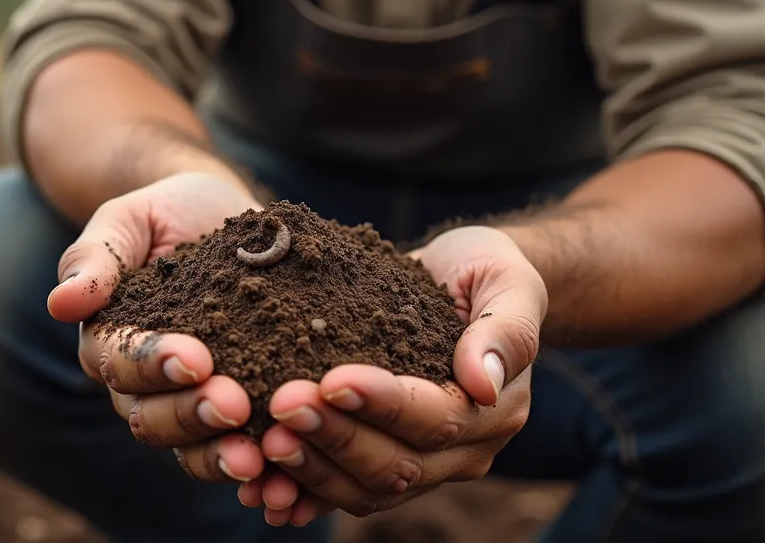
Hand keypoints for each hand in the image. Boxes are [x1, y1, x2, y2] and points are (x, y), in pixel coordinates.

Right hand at [47, 171, 270, 482]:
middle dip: (191, 414)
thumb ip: (97, 256)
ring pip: (188, 447)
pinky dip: (256, 468)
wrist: (224, 221)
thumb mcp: (131, 218)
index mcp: (108, 339)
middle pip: (150, 417)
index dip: (153, 364)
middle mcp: (139, 384)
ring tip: (257, 454)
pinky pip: (233, 452)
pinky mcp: (232, 416)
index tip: (195, 358)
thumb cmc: (169, 214)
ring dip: (219, 454)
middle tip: (235, 405)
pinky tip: (282, 469)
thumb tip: (61, 302)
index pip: (120, 362)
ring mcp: (185, 405)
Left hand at [244, 226, 546, 524]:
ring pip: (365, 489)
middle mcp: (462, 450)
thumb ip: (505, 330)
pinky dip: (300, 493)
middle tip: (282, 405)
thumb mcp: (506, 280)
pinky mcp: (381, 465)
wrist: (458, 280)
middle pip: (397, 465)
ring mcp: (422, 466)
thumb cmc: (483, 271)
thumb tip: (482, 382)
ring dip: (311, 469)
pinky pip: (340, 492)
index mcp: (493, 408)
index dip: (383, 405)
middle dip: (336, 438)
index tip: (331, 379)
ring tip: (264, 441)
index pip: (437, 419)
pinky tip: (258, 486)